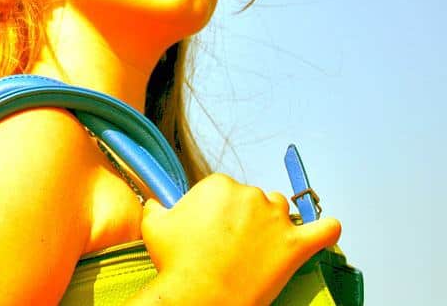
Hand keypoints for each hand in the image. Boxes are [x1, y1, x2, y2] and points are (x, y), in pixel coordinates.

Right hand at [141, 173, 341, 305]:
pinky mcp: (295, 246)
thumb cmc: (176, 262)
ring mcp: (276, 220)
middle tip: (230, 244)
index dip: (217, 210)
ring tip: (261, 246)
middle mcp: (250, 194)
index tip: (210, 229)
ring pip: (282, 210)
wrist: (200, 297)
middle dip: (244, 217)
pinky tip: (326, 231)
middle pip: (253, 198)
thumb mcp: (154, 226)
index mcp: (218, 185)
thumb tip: (156, 203)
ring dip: (273, 223)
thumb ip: (156, 207)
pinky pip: (323, 230)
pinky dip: (326, 230)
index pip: (223, 189)